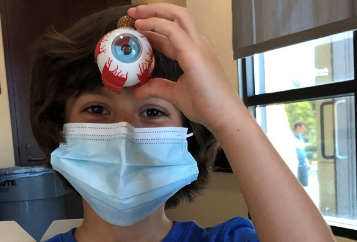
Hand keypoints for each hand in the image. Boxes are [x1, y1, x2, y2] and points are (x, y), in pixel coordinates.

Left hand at [128, 4, 241, 134]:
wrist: (222, 115)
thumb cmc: (205, 105)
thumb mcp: (175, 94)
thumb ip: (158, 88)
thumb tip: (138, 91)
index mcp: (195, 52)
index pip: (173, 34)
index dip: (154, 29)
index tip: (137, 29)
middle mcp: (198, 44)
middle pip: (177, 16)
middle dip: (155, 10)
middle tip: (134, 12)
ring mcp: (197, 47)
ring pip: (177, 16)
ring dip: (155, 11)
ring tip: (135, 13)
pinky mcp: (194, 53)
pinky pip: (172, 30)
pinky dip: (156, 24)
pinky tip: (142, 26)